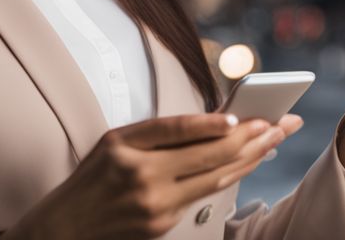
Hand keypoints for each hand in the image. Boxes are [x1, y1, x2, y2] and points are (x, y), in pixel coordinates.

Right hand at [0, 111, 302, 239]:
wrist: (65, 228)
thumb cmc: (92, 178)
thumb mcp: (114, 142)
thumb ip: (157, 133)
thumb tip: (213, 122)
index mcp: (124, 145)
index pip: (176, 129)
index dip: (211, 123)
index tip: (240, 116)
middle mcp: (140, 175)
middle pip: (207, 155)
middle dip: (250, 137)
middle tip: (280, 123)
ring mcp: (154, 205)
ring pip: (214, 178)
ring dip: (249, 157)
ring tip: (273, 140)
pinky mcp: (162, 225)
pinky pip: (202, 196)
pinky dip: (228, 177)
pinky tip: (245, 163)